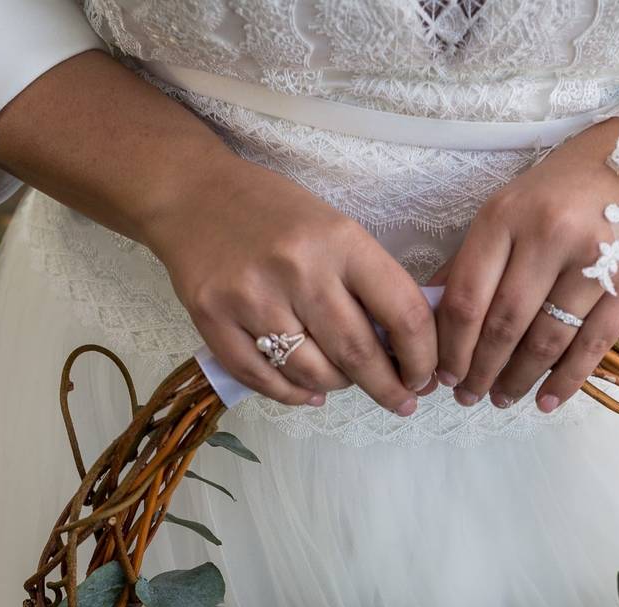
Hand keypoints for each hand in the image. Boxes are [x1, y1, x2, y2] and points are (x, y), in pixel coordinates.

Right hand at [143, 155, 436, 414]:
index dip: (423, 356)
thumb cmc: (276, 212)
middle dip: (390, 388)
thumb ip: (369, 282)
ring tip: (346, 380)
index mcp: (340, 240)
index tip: (425, 375)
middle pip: (359, 354)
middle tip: (403, 402)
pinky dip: (294, 395)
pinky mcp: (212, 319)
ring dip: (339, 386)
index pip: (403, 313)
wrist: (193, 193)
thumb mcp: (335, 228)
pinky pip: (264, 380)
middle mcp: (298, 269)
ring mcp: (251, 298)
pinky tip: (310, 391)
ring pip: (313, 373)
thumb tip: (404, 347)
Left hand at [433, 120, 618, 412]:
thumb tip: (432, 312)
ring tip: (502, 398)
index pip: (467, 297)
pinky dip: (567, 380)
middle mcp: (548, 235)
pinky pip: (593, 345)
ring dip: (519, 380)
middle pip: (503, 324)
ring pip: (546, 340)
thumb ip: (471, 258)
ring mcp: (595, 259)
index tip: (442, 374)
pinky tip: (546, 401)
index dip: (451, 346)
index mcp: (505, 216)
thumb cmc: (566, 185)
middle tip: (468, 396)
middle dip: (481, 371)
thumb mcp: (508, 206)